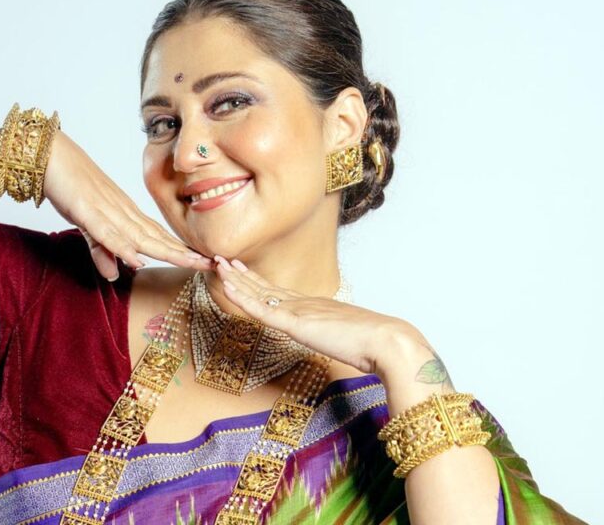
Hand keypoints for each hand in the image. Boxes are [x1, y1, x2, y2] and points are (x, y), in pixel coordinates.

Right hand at [42, 130, 213, 279]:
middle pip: (158, 237)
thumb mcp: (87, 225)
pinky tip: (137, 259)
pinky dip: (122, 246)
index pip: (159, 236)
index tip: (204, 261)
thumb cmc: (70, 186)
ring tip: (191, 263)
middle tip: (213, 264)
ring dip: (165, 251)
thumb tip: (114, 274)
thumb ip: (101, 249)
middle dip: (185, 253)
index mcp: (126, 213)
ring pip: (140, 235)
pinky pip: (106, 231)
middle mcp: (122, 211)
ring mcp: (106, 210)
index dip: (181, 250)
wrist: (50, 155)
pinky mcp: (86, 210)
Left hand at [212, 255, 420, 374]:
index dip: (256, 280)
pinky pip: (261, 309)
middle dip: (240, 274)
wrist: (387, 341)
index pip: (278, 292)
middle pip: (264, 287)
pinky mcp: (295, 323)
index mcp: (314, 307)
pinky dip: (241, 297)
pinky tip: (227, 287)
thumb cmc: (373, 344)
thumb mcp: (345, 338)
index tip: (239, 268)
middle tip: (220, 259)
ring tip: (217, 265)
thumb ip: (333, 336)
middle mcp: (303, 303)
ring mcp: (298, 311)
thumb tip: (332, 342)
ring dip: (235, 279)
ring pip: (258, 293)